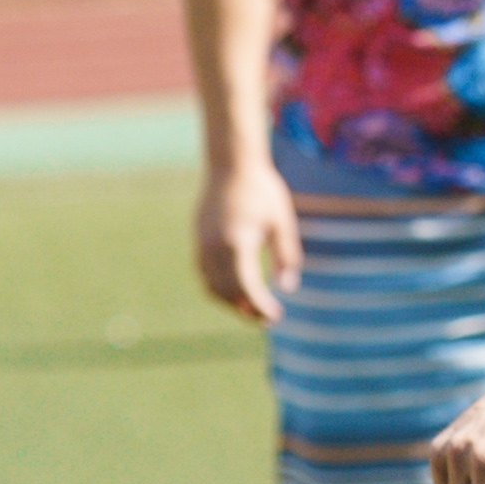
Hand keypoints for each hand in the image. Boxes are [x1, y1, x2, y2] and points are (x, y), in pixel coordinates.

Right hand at [193, 156, 301, 326]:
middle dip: (245, 310)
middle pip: (225, 292)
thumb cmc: (262, 190)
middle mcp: (214, 247)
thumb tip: (287, 287)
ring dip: (230, 301)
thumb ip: (286, 256)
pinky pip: (204, 273)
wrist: (231, 164)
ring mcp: (202, 243)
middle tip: (266, 319)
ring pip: (211, 286)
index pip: (246, 287)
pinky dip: (219, 286)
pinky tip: (237, 288)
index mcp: (237, 243)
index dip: (260, 307)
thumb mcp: (282, 222)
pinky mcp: (198, 239)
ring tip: (252, 307)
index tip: (276, 316)